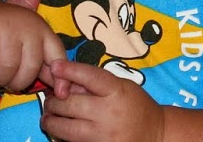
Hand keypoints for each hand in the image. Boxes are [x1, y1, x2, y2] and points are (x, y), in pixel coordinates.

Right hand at [0, 0, 63, 91]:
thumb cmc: (2, 32)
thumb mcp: (26, 43)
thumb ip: (42, 62)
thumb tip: (62, 89)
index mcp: (42, 28)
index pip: (58, 54)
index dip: (61, 77)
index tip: (60, 94)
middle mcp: (27, 24)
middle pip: (31, 67)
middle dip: (19, 83)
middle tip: (9, 83)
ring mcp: (4, 26)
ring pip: (8, 68)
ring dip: (1, 80)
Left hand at [42, 59, 163, 141]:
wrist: (155, 135)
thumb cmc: (137, 106)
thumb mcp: (122, 87)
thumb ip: (96, 83)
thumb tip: (66, 81)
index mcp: (118, 91)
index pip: (90, 77)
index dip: (70, 70)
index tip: (55, 66)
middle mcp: (109, 113)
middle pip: (70, 104)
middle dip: (53, 101)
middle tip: (49, 99)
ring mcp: (102, 135)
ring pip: (64, 129)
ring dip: (51, 121)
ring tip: (47, 117)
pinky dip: (62, 136)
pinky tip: (60, 131)